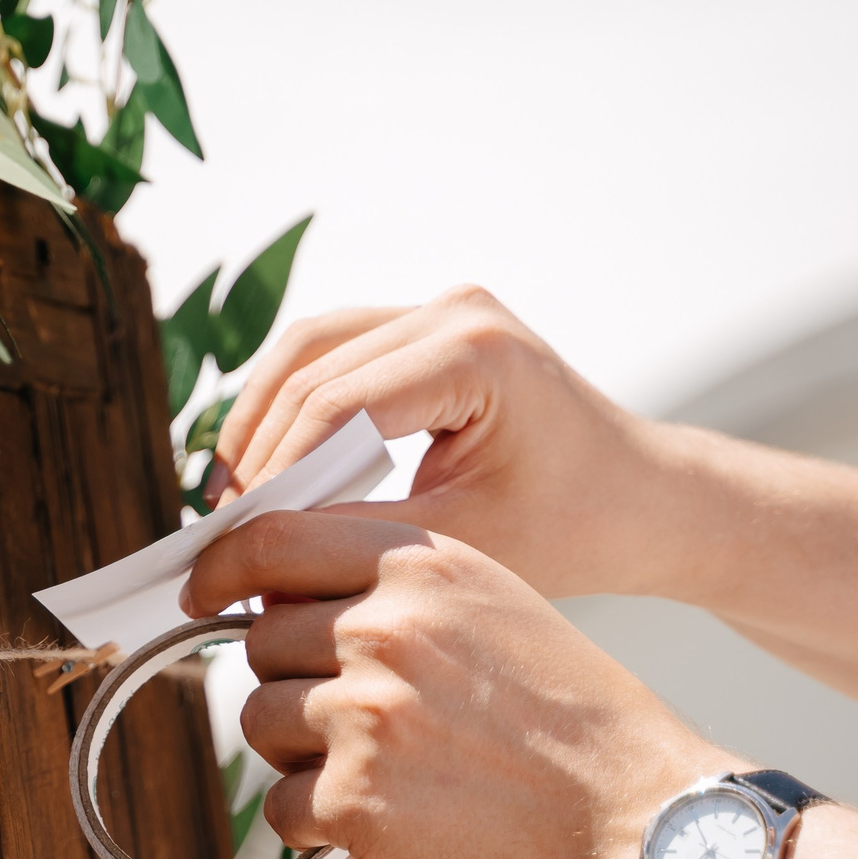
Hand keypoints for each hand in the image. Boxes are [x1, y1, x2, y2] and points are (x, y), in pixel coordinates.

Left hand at [181, 510, 730, 858]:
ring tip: (396, 770)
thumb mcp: (492, 606)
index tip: (203, 593)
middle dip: (293, 682)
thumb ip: (391, 589)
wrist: (636, 822)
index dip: (223, 569)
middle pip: (260, 642)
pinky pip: (279, 805)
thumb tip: (276, 598)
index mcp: (422, 564)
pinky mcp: (352, 799)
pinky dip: (320, 824)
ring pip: (259, 723)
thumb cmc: (571, 722)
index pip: (269, 539)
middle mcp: (383, 628)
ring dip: (304, 755)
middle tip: (371, 720)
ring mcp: (363, 713)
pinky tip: (395, 819)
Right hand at [210, 288, 681, 600]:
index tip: (232, 543)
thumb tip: (258, 548)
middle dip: (256, 450)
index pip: (335, 404)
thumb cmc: (574, 527)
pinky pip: (331, 354)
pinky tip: (267, 469)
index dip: (273, 475)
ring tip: (232, 500)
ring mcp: (439, 310)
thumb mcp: (461, 544)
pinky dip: (290, 408)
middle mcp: (455, 309)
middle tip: (219, 528)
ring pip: (307, 349)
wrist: (639, 499)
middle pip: (309, 365)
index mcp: (474, 351)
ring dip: (260, 421)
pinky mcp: (425, 330)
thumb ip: (357, 534)